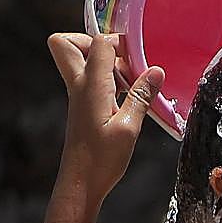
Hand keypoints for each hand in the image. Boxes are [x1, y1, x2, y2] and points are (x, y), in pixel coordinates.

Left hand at [47, 32, 164, 206]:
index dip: (120, 44)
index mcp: (91, 87)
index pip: (98, 43)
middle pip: (66, 43)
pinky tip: (127, 96)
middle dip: (94, 41)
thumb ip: (141, 96)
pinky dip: (107, 78)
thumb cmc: (103, 159)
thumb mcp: (130, 128)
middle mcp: (79, 86)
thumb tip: (156, 70)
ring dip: (104, 61)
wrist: (81, 181)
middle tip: (121, 58)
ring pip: (79, 59)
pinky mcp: (83, 105)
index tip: (140, 58)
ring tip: (130, 81)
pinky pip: (90, 78)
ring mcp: (79, 95)